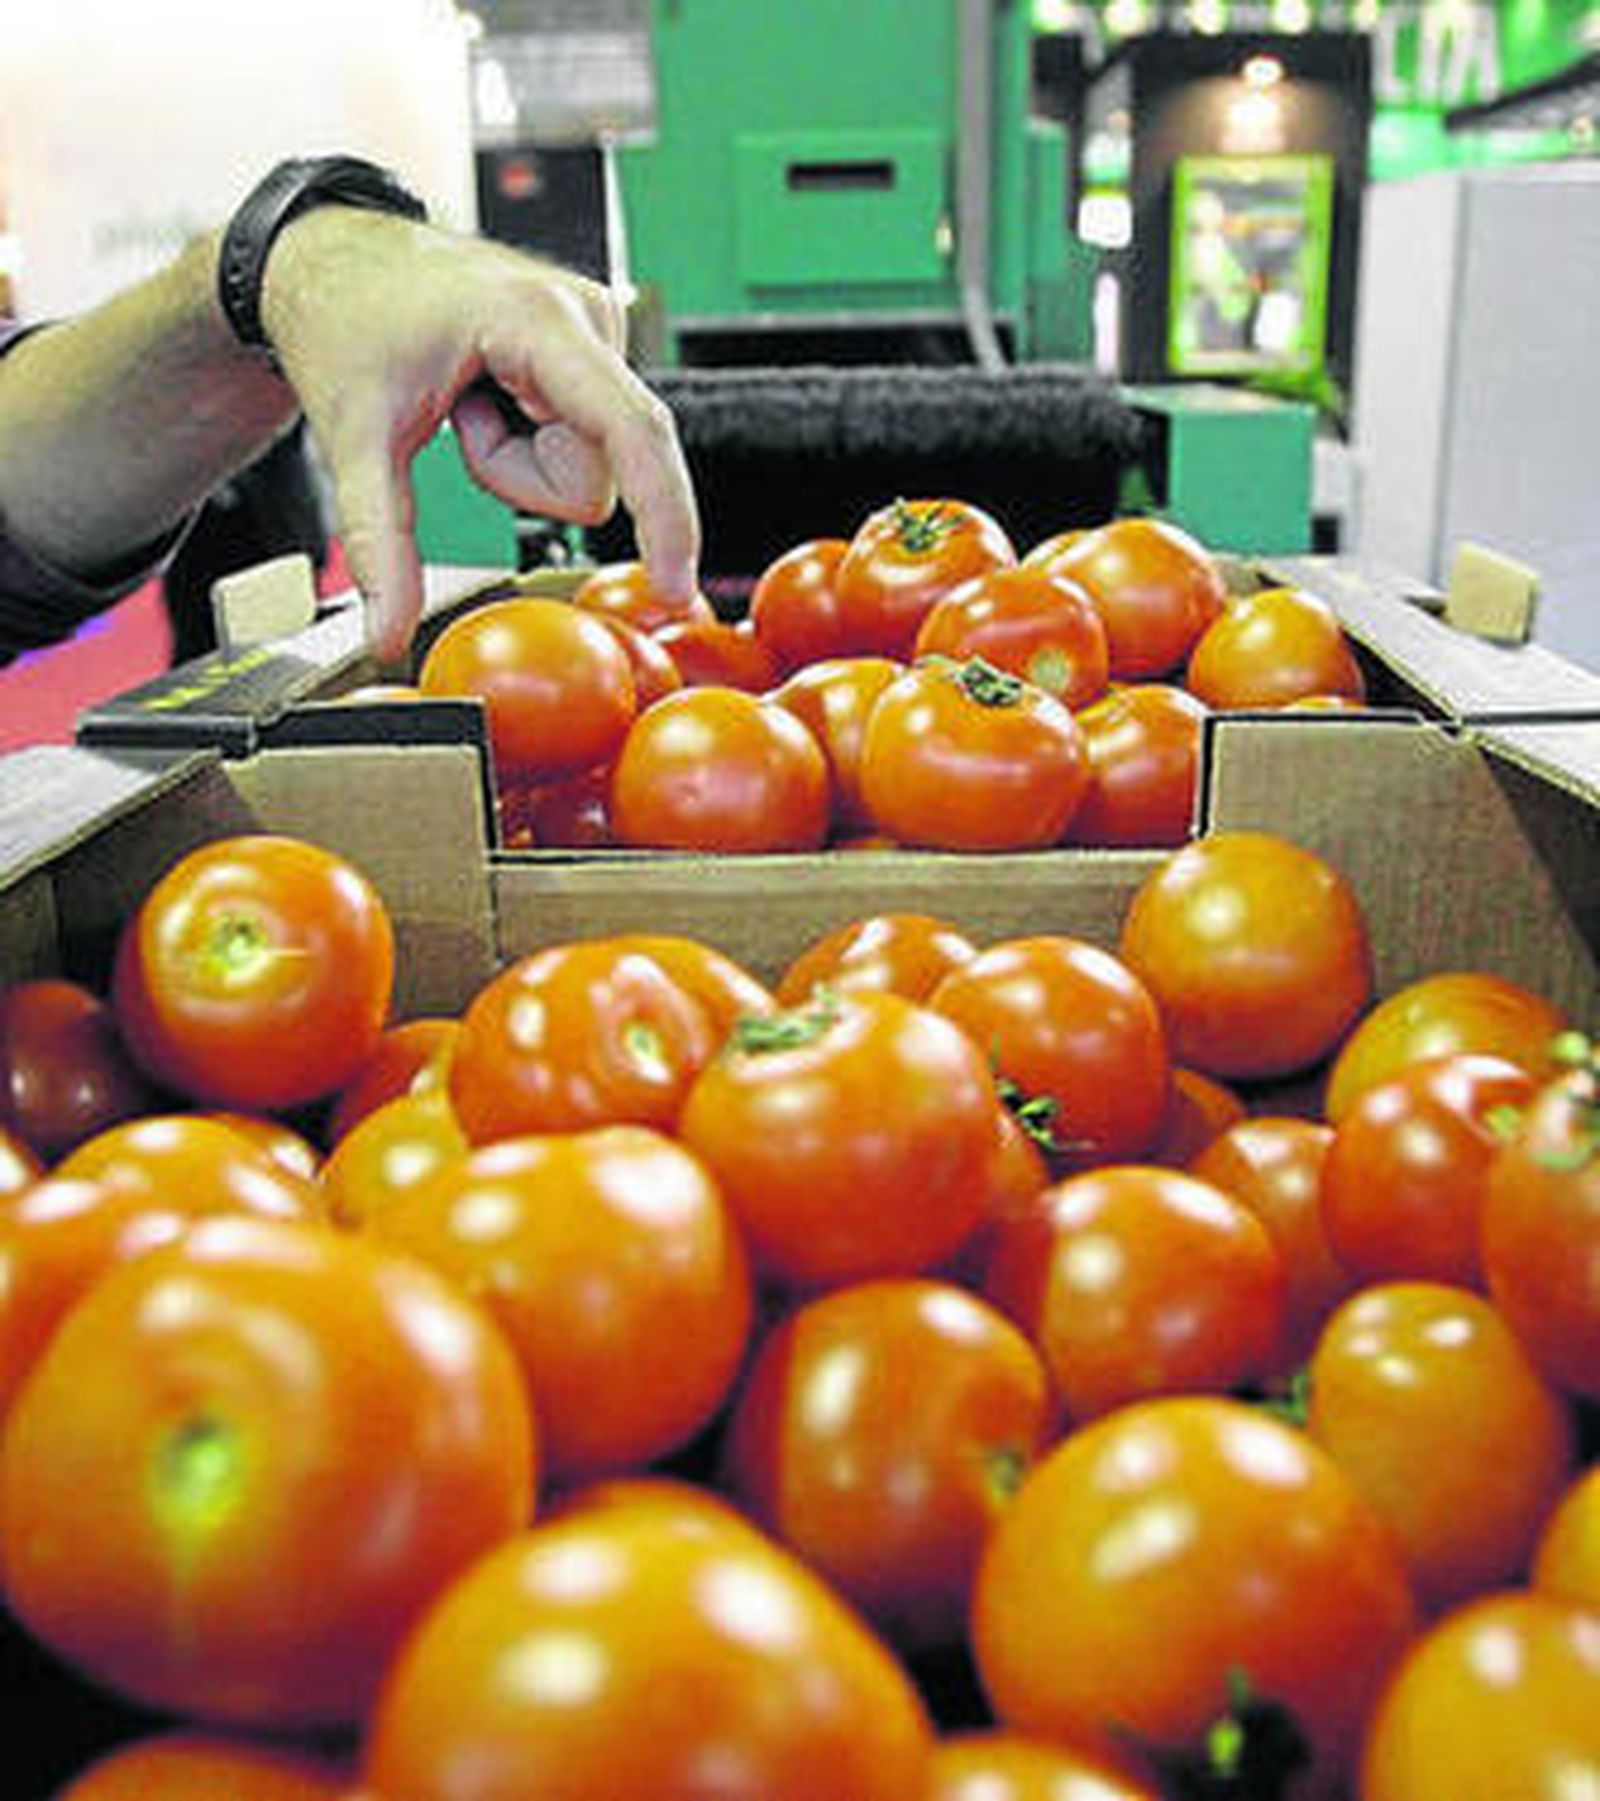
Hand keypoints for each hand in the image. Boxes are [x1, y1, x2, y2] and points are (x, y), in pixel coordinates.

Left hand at [259, 208, 699, 660]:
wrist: (334, 261)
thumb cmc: (346, 319)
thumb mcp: (356, 436)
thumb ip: (379, 542)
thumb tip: (389, 635)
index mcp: (538, 319)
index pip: (632, 430)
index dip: (663, 515)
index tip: (672, 586)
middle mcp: (588, 318)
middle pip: (596, 471)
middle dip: (522, 478)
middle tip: (457, 420)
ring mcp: (596, 333)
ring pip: (588, 466)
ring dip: (519, 462)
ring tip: (466, 404)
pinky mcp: (592, 352)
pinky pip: (582, 445)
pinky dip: (528, 443)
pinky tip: (489, 396)